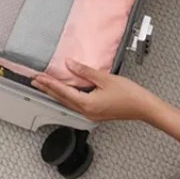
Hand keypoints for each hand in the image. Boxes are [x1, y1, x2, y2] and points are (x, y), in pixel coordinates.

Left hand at [31, 60, 162, 121]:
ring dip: (55, 93)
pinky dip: (66, 96)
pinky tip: (64, 91)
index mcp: (87, 104)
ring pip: (68, 102)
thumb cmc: (130, 95)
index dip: (48, 83)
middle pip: (62, 99)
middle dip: (47, 89)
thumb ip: (85, 71)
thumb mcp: (105, 78)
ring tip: (44, 85)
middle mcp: (87, 111)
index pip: (62, 91)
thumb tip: (69, 64)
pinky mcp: (96, 112)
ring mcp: (91, 114)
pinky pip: (76, 104)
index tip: (37, 76)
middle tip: (34, 81)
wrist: (145, 108)